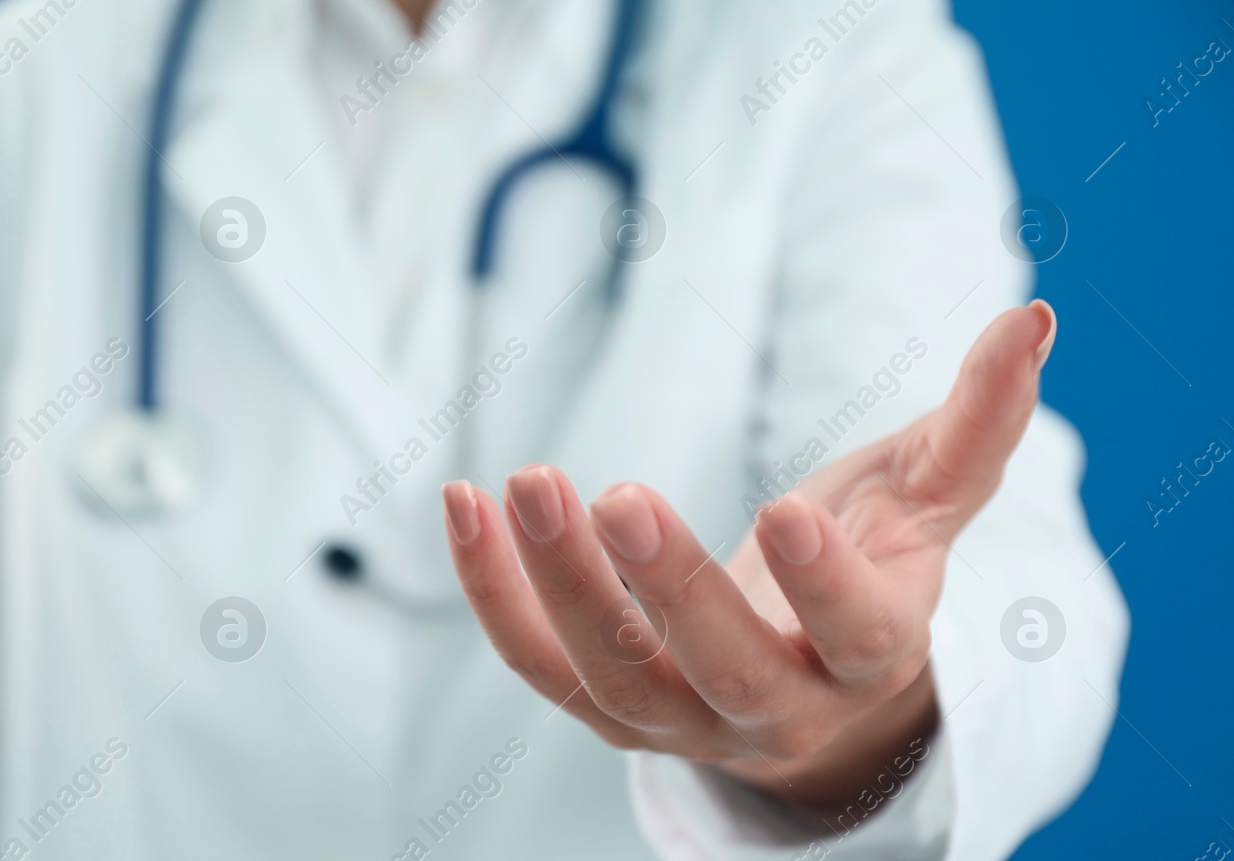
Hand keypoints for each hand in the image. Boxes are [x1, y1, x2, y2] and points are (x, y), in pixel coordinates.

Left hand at [440, 301, 1054, 807]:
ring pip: (611, 678)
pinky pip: (540, 667)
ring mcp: (684, 721)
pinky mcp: (610, 711)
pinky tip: (463, 506)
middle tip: (615, 496)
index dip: (828, 588)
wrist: (812, 684)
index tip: (789, 514)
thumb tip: (1032, 320)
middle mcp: (777, 708)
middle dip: (669, 589)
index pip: (859, 636)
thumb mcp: (924, 503)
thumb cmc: (874, 572)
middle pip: (722, 670)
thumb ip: (975, 423)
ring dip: (556, 587)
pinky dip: (496, 594)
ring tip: (522, 482)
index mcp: (870, 656)